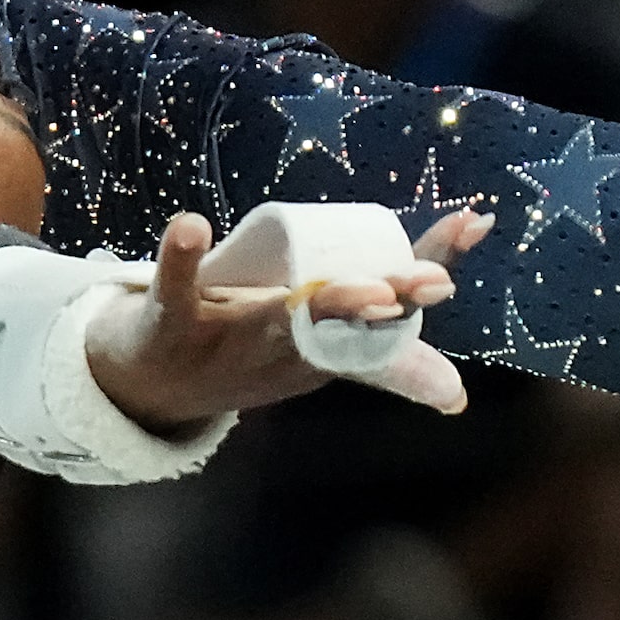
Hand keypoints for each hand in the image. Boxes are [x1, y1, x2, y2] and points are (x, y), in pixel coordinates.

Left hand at [84, 208, 491, 433]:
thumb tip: (459, 396)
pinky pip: (174, 286)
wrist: (146, 388)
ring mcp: (224, 336)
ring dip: (318, 304)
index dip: (430, 265)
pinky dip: (181, 255)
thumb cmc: (247, 358)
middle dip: (382, 304)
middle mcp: (282, 347)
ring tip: (357, 286)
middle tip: (430, 284)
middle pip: (338, 324)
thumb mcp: (314, 360)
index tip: (473, 222)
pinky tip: (192, 223)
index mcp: (324, 351)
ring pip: (276, 318)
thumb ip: (383, 362)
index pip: (386, 309)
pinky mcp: (168, 319)